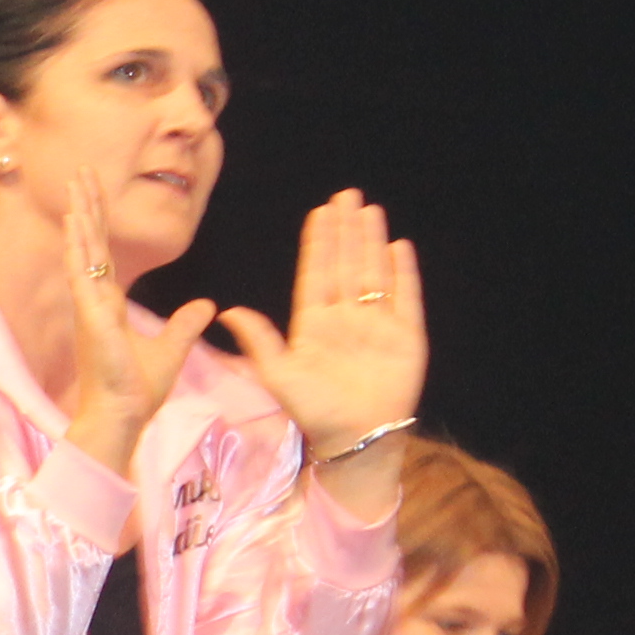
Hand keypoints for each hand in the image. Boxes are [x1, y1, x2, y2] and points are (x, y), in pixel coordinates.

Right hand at [60, 170, 215, 477]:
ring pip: (82, 248)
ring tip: (78, 181)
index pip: (102, 253)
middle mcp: (93, 300)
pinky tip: (76, 221)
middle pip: (89, 241)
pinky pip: (81, 271)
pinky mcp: (90, 314)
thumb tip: (206, 305)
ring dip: (80, 213)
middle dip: (87, 204)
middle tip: (82, 170)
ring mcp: (88, 305)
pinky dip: (77, 245)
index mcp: (108, 305)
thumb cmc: (138, 391)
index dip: (99, 222)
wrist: (122, 415)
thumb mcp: (171, 349)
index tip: (95, 193)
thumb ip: (185, 324)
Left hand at [218, 190, 424, 471]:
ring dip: (371, 242)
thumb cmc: (314, 410)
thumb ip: (259, 340)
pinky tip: (399, 246)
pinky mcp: (406, 334)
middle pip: (346, 264)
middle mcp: (346, 317)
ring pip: (374, 272)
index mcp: (314, 323)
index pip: (317, 273)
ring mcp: (377, 323)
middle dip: (346, 231)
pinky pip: (406, 296)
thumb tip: (227, 311)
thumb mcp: (278, 374)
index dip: (319, 243)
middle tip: (346, 196)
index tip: (320, 213)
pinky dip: (403, 272)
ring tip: (369, 211)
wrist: (354, 438)